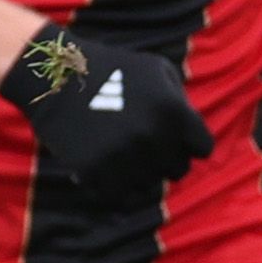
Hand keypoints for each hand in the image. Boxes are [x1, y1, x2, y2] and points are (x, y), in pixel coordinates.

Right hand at [0, 26, 215, 196]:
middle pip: (177, 170)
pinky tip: (104, 165)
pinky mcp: (96, 172)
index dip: (189, 144)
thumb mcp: (158, 70)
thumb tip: (190, 131)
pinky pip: (117, 193)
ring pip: (148, 185)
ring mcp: (124, 157)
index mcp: (174, 113)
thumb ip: (180, 101)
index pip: (202, 149)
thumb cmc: (113, 69)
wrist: (58, 76)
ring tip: (122, 153)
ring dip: (138, 173)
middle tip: (144, 147)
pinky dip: (112, 184)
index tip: (173, 140)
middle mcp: (154, 138)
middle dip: (164, 159)